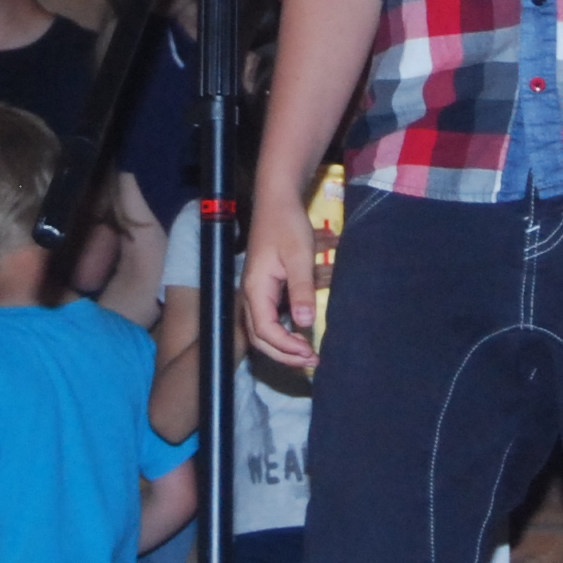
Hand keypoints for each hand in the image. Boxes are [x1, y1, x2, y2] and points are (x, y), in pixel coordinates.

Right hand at [239, 189, 318, 371]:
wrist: (277, 201)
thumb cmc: (287, 226)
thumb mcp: (299, 257)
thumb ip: (301, 290)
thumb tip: (305, 324)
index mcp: (256, 289)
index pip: (265, 331)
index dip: (286, 347)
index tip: (310, 353)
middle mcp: (251, 294)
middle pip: (260, 337)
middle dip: (284, 354)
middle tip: (311, 361)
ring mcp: (257, 291)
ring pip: (264, 329)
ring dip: (284, 344)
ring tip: (308, 353)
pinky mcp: (265, 286)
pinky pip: (271, 316)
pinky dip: (286, 329)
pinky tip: (304, 330)